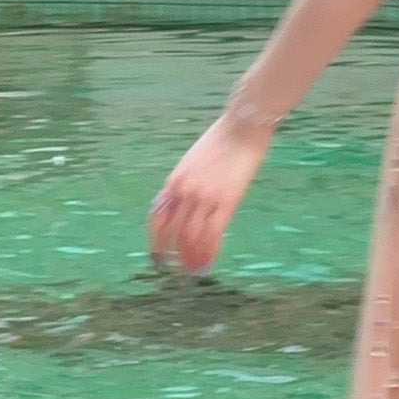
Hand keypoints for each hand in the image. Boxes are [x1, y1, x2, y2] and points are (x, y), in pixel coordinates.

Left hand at [148, 117, 270, 274]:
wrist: (242, 127)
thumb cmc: (222, 141)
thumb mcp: (193, 162)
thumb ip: (186, 183)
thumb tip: (185, 205)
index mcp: (174, 181)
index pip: (157, 217)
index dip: (155, 240)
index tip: (159, 255)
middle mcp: (183, 192)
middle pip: (171, 232)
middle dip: (172, 255)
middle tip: (177, 270)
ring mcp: (204, 197)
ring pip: (190, 237)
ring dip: (191, 257)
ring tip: (194, 271)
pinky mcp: (226, 201)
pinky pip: (212, 234)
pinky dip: (209, 252)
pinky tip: (210, 262)